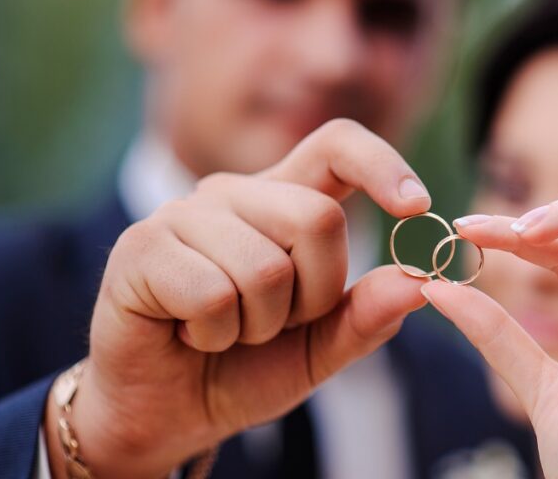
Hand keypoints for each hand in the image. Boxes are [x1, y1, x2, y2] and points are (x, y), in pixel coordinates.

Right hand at [45, 119, 431, 477]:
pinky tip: (190, 334)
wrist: (164, 413)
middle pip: (318, 218)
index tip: (417, 205)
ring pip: (266, 267)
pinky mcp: (140, 247)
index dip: (381, 164)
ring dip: (259, 325)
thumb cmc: (242, 369)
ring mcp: (182, 213)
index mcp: (284, 201)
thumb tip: (417, 281)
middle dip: (315, 295)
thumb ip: (366, 316)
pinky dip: (215, 335)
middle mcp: (234, 193)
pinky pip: (214, 295)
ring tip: (227, 331)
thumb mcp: (319, 350)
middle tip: (276, 324)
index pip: (337, 145)